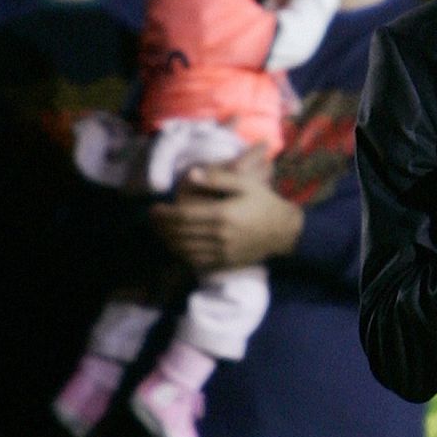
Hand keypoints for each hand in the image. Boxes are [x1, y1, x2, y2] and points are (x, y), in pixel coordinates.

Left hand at [151, 145, 304, 274]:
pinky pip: (195, 261)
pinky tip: (176, 246)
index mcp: (223, 214)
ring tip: (160, 232)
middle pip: (180, 233)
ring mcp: (222, 251)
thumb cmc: (264, 203)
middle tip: (152, 219)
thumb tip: (191, 175)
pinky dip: (181, 254)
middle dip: (162, 227)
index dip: (165, 213)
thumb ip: (218, 178)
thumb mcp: (246, 183)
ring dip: (168, 241)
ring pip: (184, 249)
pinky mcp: (224, 261)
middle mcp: (219, 235)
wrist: (284, 231)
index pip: (183, 216)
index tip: (154, 208)